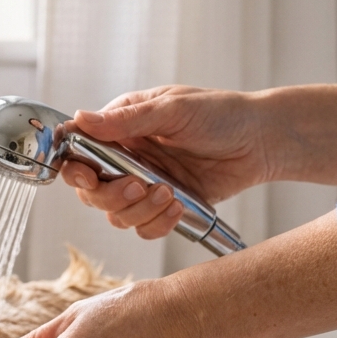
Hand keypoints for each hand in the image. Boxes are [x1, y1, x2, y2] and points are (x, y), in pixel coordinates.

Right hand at [62, 85, 273, 239]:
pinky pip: (144, 228)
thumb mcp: (172, 109)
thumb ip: (126, 120)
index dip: (75, 168)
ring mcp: (143, 185)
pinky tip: (177, 206)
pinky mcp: (163, 207)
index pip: (79, 151)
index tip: (88, 176)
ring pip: (116, 215)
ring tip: (168, 194)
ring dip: (138, 210)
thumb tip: (80, 119)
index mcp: (121, 128)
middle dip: (110, 195)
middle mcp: (126, 159)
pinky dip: (157, 224)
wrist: (262, 141)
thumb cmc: (221, 114)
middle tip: (136, 186)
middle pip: (91, 192)